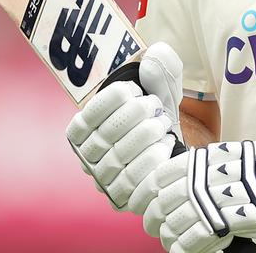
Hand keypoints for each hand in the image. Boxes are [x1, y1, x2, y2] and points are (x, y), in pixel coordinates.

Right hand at [66, 42, 183, 213]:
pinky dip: (154, 158)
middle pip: (106, 135)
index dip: (112, 99)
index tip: (135, 89)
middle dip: (135, 115)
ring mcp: (104, 181)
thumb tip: (155, 56)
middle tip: (155, 106)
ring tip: (163, 124)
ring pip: (121, 158)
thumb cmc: (157, 114)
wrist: (173, 147)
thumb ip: (159, 68)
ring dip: (147, 135)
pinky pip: (136, 183)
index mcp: (81, 129)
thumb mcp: (160, 87)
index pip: (87, 115)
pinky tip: (167, 145)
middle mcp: (87, 157)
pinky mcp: (123, 199)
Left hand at [143, 141, 255, 252]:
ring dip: (169, 232)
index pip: (167, 172)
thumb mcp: (227, 160)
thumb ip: (201, 168)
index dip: (151, 188)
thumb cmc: (254, 176)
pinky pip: (198, 235)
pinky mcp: (230, 219)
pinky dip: (185, 245)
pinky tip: (178, 249)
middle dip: (155, 215)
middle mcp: (211, 175)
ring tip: (166, 237)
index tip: (144, 200)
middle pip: (169, 198)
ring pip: (180, 218)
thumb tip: (161, 184)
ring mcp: (220, 198)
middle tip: (152, 224)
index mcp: (208, 158)